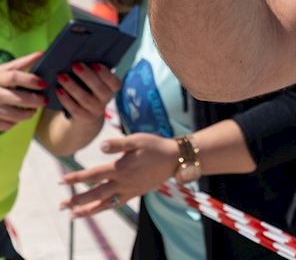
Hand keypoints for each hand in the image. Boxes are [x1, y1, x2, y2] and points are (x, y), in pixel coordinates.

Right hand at [0, 52, 46, 131]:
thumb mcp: (3, 69)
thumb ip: (21, 63)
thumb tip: (41, 54)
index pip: (14, 77)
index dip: (31, 80)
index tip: (44, 84)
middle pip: (18, 98)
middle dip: (35, 100)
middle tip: (44, 100)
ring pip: (14, 114)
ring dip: (27, 113)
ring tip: (33, 110)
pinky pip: (6, 124)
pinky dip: (15, 122)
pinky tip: (18, 117)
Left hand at [54, 62, 121, 122]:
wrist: (84, 115)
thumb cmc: (88, 90)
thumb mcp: (94, 82)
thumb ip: (93, 72)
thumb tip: (81, 55)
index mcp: (112, 88)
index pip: (114, 82)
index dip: (106, 73)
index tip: (94, 63)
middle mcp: (106, 100)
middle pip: (99, 89)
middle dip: (87, 76)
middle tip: (74, 65)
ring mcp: (96, 110)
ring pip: (85, 98)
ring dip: (72, 86)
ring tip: (61, 76)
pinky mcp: (84, 118)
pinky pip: (74, 109)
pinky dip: (66, 99)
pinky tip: (58, 90)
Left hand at [60, 133, 179, 217]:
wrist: (175, 159)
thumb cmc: (155, 146)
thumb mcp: (137, 140)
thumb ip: (118, 144)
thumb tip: (100, 146)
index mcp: (120, 168)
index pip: (93, 175)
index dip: (76, 178)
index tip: (62, 181)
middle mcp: (122, 182)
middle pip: (94, 194)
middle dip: (76, 200)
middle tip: (61, 205)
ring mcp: (128, 190)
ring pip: (104, 204)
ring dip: (87, 210)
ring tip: (73, 214)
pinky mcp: (134, 193)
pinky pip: (116, 204)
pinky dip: (103, 208)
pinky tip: (96, 210)